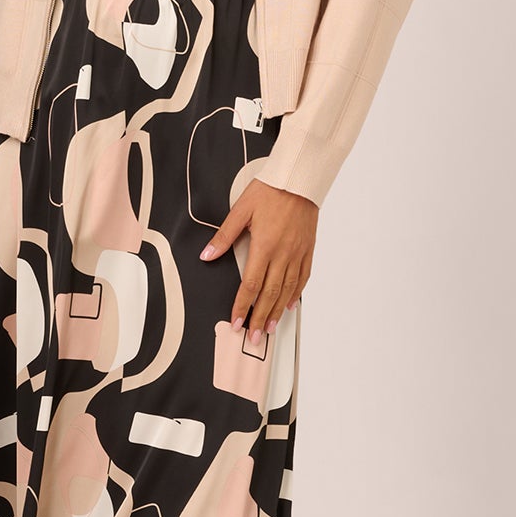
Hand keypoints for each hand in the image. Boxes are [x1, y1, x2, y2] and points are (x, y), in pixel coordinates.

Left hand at [200, 179, 316, 333]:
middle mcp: (282, 253)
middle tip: (255, 336)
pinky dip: (296, 294)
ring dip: (278, 311)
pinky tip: (290, 305)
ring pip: (287, 289)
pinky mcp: (308, 249)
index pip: (250, 284)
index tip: (237, 322)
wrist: (298, 179)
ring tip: (271, 328)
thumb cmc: (270, 191)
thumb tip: (207, 255)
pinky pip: (303, 277)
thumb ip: (224, 236)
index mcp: (264, 245)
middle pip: (270, 293)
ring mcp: (297, 253)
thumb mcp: (241, 210)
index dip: (242, 306)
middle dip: (261, 318)